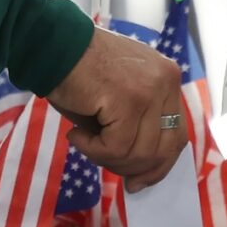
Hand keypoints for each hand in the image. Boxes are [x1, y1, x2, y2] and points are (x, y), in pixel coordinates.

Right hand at [46, 27, 188, 192]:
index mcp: (168, 79)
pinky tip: (76, 134)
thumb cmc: (77, 73)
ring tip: (83, 140)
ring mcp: (150, 90)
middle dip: (135, 168)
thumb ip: (136, 130)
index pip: (177, 135)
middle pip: (165, 149)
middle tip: (105, 165)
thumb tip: (139, 177)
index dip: (160, 165)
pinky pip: (117, 147)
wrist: (49, 44)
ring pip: (141, 152)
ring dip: (107, 157)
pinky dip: (93, 149)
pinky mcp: (129, 100)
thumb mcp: (118, 101)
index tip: (139, 181)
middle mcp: (166, 82)